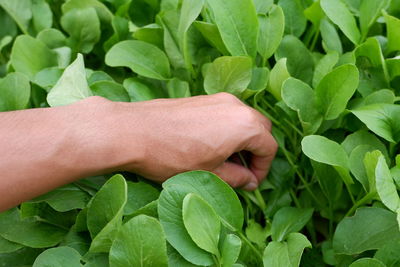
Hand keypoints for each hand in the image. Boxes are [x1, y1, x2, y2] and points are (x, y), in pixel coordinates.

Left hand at [105, 93, 277, 189]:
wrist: (133, 131)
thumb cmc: (172, 156)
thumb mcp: (209, 173)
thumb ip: (236, 178)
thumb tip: (249, 181)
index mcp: (244, 125)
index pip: (268, 148)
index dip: (263, 169)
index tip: (251, 183)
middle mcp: (235, 106)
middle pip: (260, 130)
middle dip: (256, 152)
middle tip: (242, 172)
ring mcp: (218, 99)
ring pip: (243, 120)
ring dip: (241, 140)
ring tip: (225, 162)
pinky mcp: (202, 99)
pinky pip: (226, 114)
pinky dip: (227, 130)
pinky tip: (211, 146)